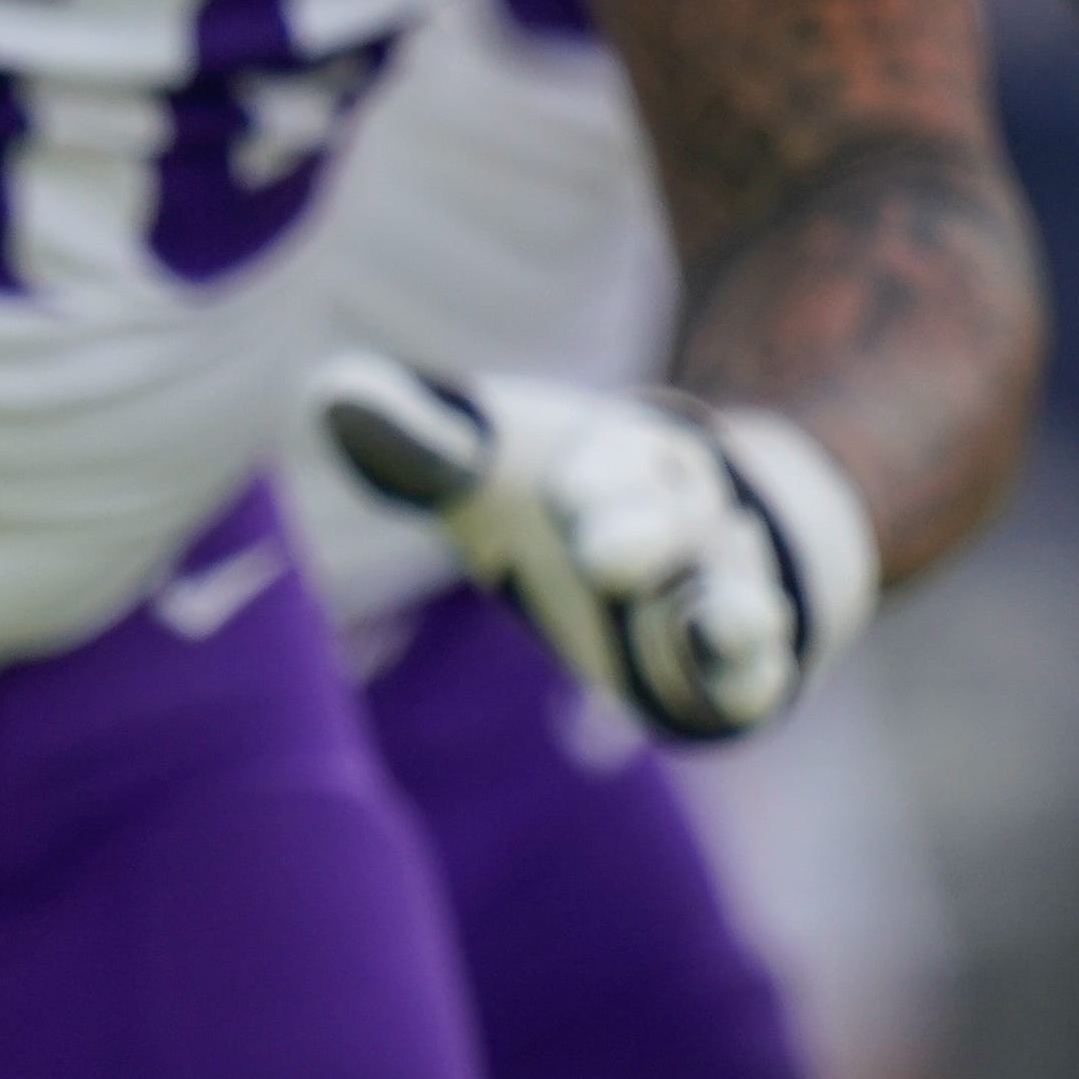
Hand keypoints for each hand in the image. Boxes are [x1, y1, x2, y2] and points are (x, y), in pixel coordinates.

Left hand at [315, 354, 877, 742]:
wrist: (700, 540)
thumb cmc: (558, 497)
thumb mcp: (492, 465)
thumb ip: (420, 442)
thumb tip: (325, 396)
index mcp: (621, 460)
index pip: (608, 455)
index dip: (590, 469)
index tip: (546, 478)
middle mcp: (680, 524)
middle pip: (666, 523)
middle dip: (637, 532)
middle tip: (601, 550)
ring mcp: (719, 597)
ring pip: (731, 598)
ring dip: (726, 612)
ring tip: (727, 619)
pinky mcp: (735, 672)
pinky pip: (753, 673)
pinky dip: (747, 674)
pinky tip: (738, 681)